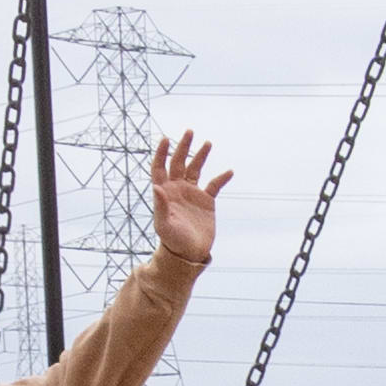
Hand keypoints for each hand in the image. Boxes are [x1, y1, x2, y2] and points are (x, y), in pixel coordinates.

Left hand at [151, 129, 231, 273]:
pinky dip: (221, 178)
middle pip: (178, 162)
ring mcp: (192, 193)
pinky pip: (214, 185)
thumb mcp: (164, 224)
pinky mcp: (206, 201)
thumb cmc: (172, 241)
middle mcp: (177, 189)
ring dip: (200, 156)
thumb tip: (156, 186)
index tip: (165, 139)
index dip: (161, 153)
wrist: (189, 254)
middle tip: (189, 132)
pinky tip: (229, 171)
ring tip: (207, 143)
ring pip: (195, 169)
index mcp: (164, 192)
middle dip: (183, 147)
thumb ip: (161, 205)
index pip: (160, 167)